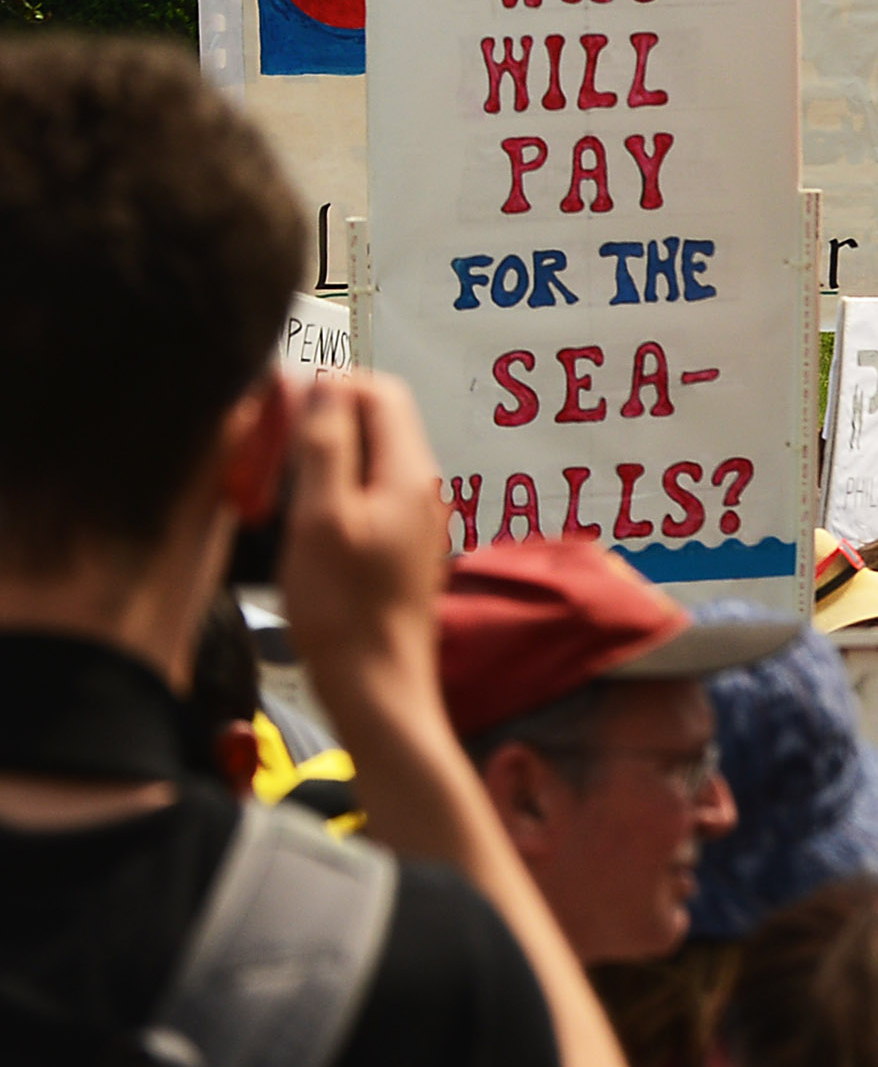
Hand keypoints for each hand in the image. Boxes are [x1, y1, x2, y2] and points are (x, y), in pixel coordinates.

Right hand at [275, 371, 454, 749]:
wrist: (376, 681)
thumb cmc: (344, 606)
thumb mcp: (321, 517)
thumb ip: (327, 446)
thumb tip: (326, 385)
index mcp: (409, 471)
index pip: (381, 391)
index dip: (330, 388)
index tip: (281, 409)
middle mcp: (420, 487)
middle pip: (374, 422)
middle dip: (321, 423)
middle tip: (269, 451)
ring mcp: (412, 517)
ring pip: (365, 460)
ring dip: (320, 460)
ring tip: (275, 488)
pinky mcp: (397, 545)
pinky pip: (363, 495)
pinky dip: (328, 493)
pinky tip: (296, 521)